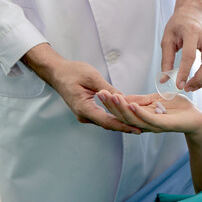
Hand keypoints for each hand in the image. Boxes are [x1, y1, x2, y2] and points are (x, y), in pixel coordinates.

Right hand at [22, 43, 140, 133]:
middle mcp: (84, 115)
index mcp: (83, 108)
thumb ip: (108, 89)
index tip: (137, 129)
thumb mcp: (92, 77)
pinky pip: (103, 117)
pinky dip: (115, 118)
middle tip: (144, 128)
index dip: (123, 126)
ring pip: (106, 122)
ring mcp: (85, 114)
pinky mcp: (87, 111)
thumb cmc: (72, 72)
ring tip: (139, 125)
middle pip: (108, 125)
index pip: (107, 122)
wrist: (57, 72)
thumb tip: (123, 97)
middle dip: (126, 127)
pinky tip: (126, 117)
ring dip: (121, 123)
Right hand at [96, 90, 201, 133]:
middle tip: (100, 94)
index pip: (122, 111)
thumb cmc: (176, 108)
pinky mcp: (164, 125)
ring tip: (112, 97)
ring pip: (133, 118)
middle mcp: (144, 124)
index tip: (100, 92)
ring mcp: (154, 125)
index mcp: (141, 117)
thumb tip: (123, 98)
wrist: (196, 117)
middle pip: (123, 116)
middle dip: (111, 105)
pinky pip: (149, 119)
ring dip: (121, 108)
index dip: (110, 103)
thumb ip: (140, 99)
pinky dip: (139, 112)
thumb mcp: (155, 99)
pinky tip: (131, 104)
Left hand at [161, 0, 201, 91]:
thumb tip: (164, 79)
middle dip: (199, 80)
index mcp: (192, 31)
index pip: (190, 56)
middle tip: (187, 88)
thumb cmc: (179, 23)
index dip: (184, 73)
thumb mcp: (167, 38)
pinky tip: (199, 79)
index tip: (179, 85)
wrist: (194, 10)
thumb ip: (166, 59)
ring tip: (192, 86)